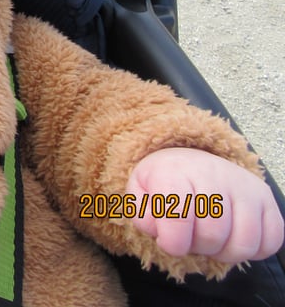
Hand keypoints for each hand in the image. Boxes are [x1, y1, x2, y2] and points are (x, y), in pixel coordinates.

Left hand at [126, 147, 283, 262]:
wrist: (192, 159)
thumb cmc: (164, 182)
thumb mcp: (140, 191)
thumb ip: (140, 213)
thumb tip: (158, 231)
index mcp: (175, 171)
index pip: (178, 215)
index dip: (173, 241)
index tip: (168, 242)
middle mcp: (213, 174)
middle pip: (213, 235)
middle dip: (197, 247)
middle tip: (190, 237)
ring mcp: (244, 185)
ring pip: (243, 243)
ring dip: (223, 252)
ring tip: (209, 238)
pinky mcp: (266, 198)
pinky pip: (270, 241)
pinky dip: (252, 250)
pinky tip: (232, 236)